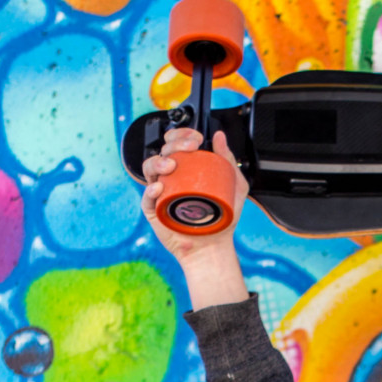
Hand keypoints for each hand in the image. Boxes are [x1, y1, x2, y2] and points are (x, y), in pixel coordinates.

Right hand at [140, 127, 248, 262]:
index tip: (196, 138)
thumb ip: (228, 161)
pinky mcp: (153, 210)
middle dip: (174, 143)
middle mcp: (172, 177)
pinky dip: (151, 189)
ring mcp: (161, 192)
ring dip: (159, 162)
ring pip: (150, 168)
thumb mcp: (234, 186)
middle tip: (190, 147)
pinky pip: (146, 196)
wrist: (214, 245)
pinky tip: (159, 187)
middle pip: (164, 151)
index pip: (177, 144)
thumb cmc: (222, 218)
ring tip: (172, 166)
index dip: (181, 135)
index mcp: (187, 169)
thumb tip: (219, 137)